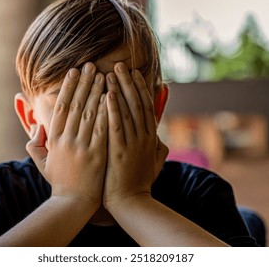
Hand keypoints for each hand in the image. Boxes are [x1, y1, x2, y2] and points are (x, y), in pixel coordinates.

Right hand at [26, 63, 107, 206]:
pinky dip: (107, 112)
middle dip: (84, 83)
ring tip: (103, 75)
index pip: (61, 107)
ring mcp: (82, 146)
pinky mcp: (97, 154)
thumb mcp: (42, 162)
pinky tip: (112, 98)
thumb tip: (37, 125)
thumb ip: (35, 143)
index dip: (68, 87)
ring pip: (90, 113)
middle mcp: (67, 139)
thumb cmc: (59, 181)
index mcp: (54, 139)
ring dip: (97, 92)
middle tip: (91, 65)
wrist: (73, 202)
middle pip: (77, 105)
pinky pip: (102, 129)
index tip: (74, 72)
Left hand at [103, 62, 167, 209]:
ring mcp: (132, 143)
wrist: (131, 203)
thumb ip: (158, 149)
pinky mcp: (119, 151)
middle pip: (137, 104)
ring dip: (120, 90)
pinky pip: (116, 126)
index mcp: (150, 138)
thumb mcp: (154, 164)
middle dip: (129, 83)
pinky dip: (113, 109)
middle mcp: (144, 137)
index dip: (140, 88)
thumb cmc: (140, 183)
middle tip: (121, 65)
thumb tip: (161, 140)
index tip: (134, 73)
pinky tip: (108, 94)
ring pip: (127, 111)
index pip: (146, 107)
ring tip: (112, 73)